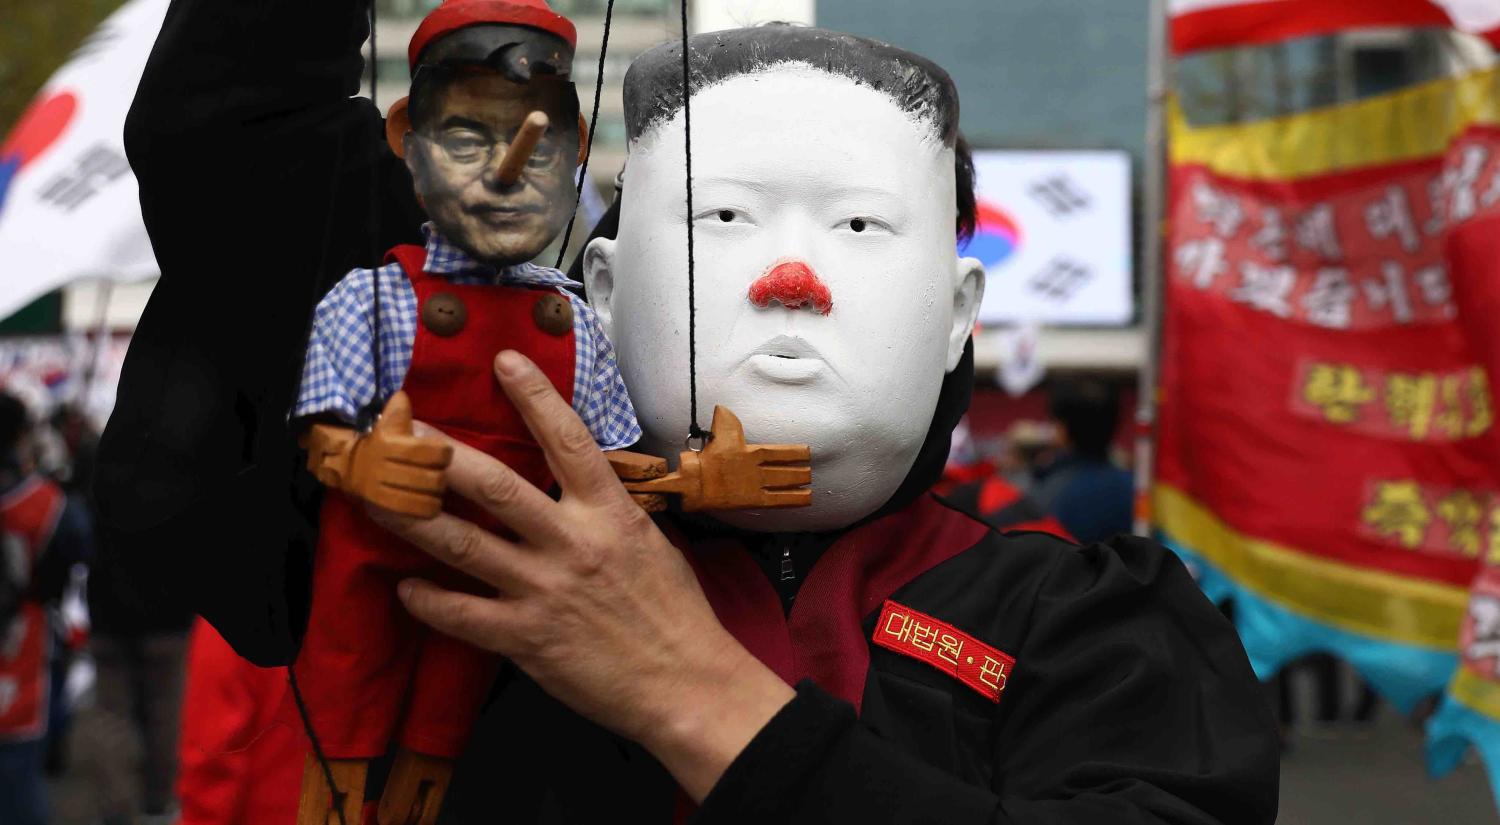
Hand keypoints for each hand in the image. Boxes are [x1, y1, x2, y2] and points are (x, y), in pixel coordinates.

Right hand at [322, 392, 452, 516]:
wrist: (335, 462)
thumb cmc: (367, 439)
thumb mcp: (381, 423)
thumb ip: (396, 412)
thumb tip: (401, 396)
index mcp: (388, 442)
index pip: (433, 451)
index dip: (444, 453)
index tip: (443, 453)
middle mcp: (383, 464)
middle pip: (432, 477)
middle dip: (440, 476)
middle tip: (438, 473)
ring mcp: (379, 485)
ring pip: (423, 495)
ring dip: (434, 494)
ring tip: (434, 489)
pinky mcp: (377, 504)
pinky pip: (410, 510)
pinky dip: (426, 509)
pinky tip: (431, 505)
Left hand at [372, 350, 795, 800]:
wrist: (685, 683)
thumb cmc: (674, 612)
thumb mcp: (650, 542)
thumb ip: (606, 511)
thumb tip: (575, 481)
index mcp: (609, 514)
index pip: (569, 440)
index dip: (536, 396)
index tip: (505, 360)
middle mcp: (572, 543)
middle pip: (496, 486)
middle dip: (443, 454)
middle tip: (402, 431)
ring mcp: (544, 590)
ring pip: (463, 544)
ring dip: (412, 519)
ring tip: (375, 497)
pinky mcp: (526, 638)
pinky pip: (462, 615)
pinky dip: (428, 601)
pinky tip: (403, 587)